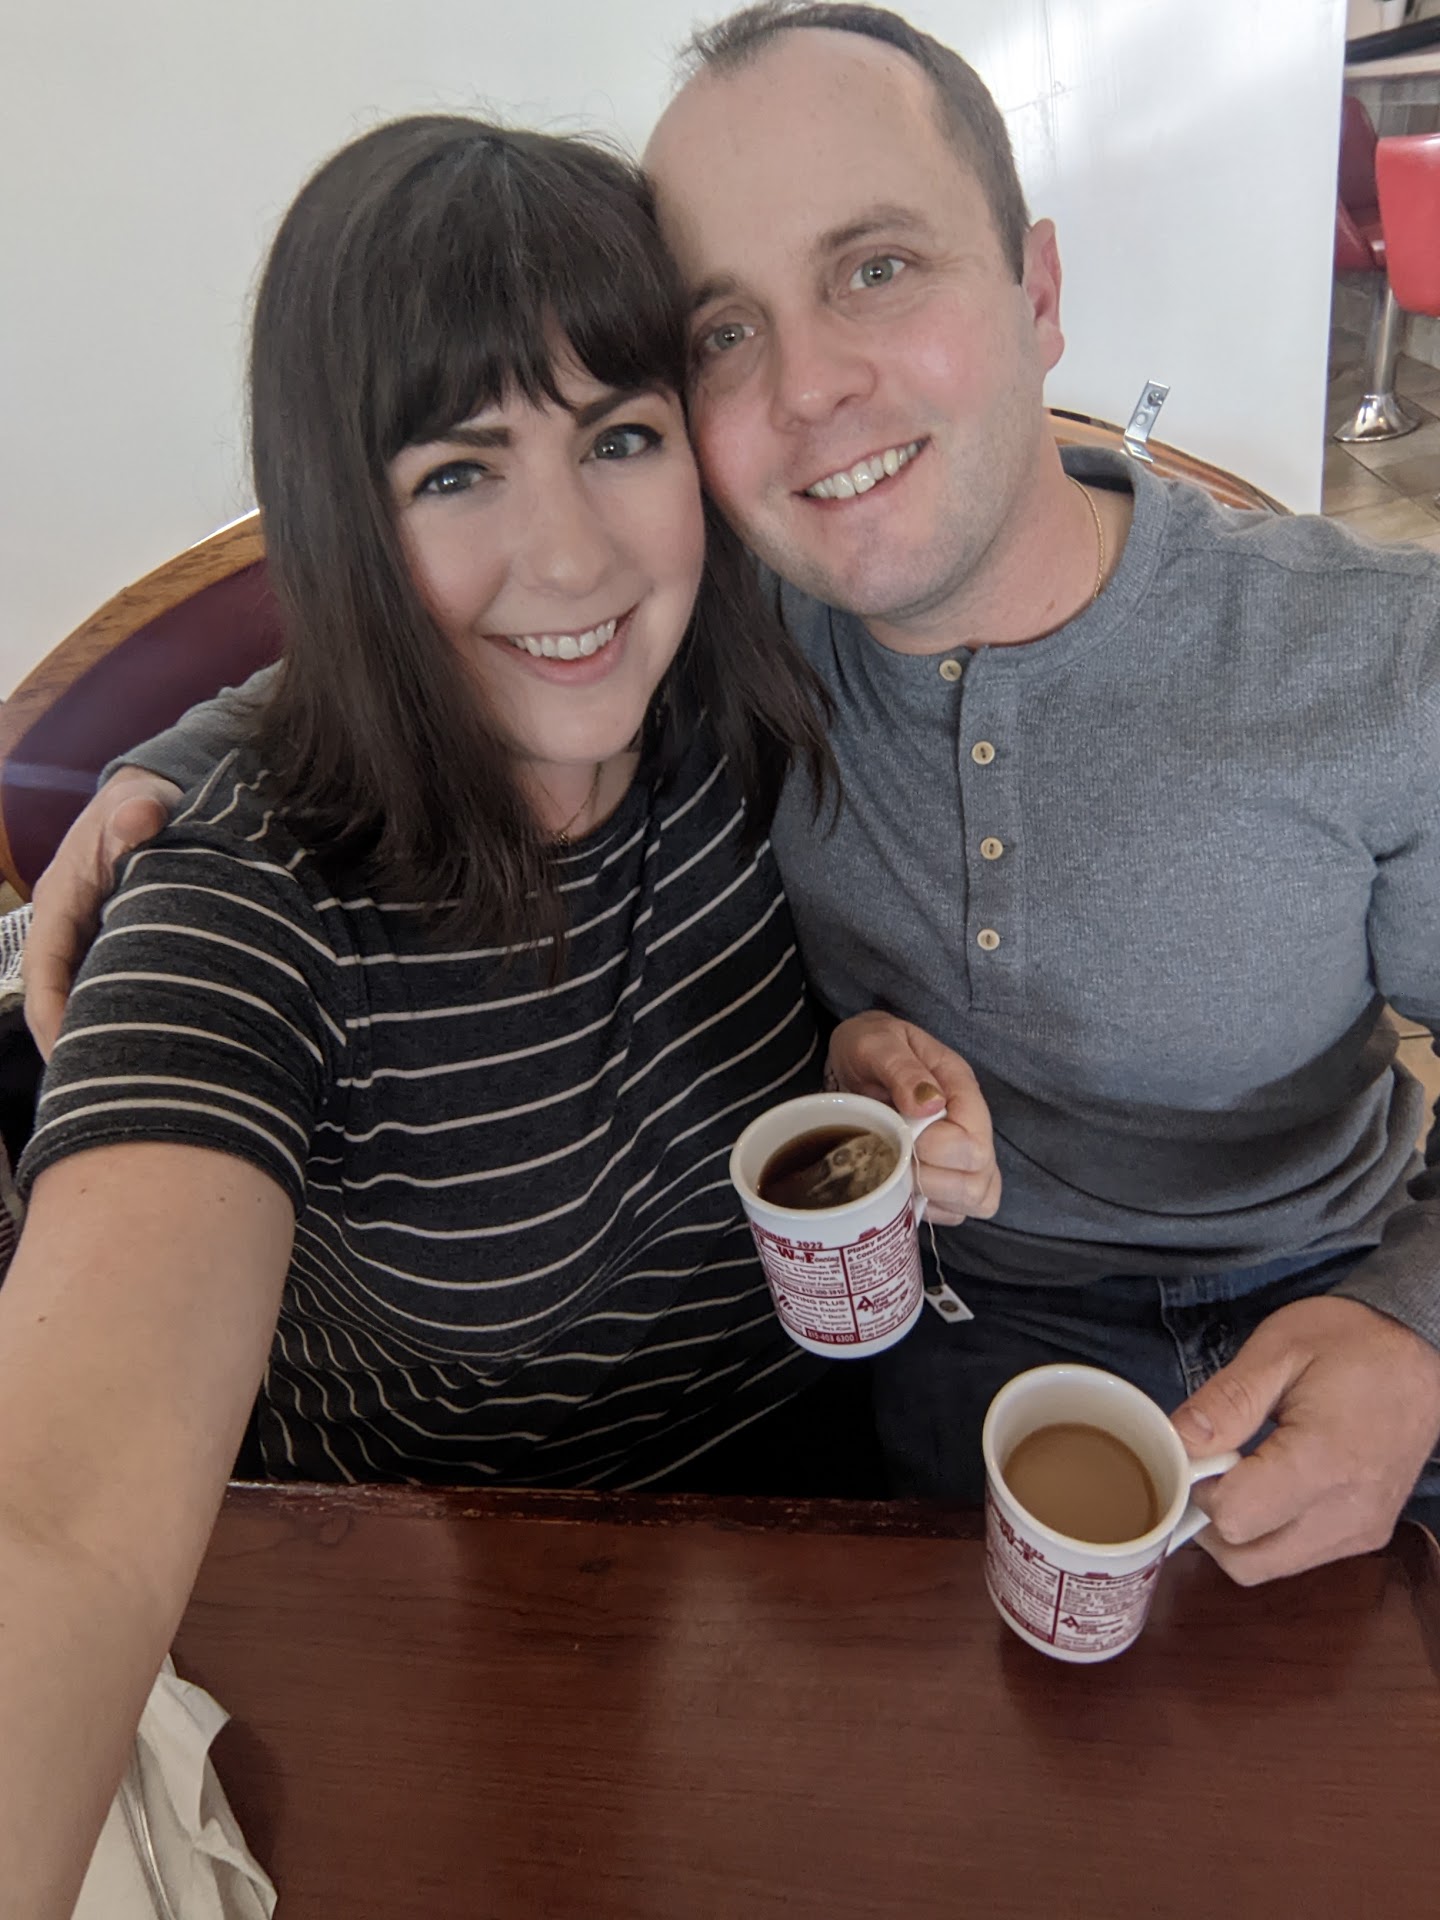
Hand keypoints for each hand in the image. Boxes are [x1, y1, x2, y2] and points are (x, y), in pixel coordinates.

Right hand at [24, 767, 180, 1057]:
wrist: (158, 793)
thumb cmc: (146, 799)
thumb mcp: (141, 799)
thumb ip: (138, 812)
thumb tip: (140, 818)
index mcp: (62, 896)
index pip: (46, 966)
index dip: (53, 1014)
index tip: (70, 1054)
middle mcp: (68, 923)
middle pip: (60, 994)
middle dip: (74, 1042)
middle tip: (100, 1091)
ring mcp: (90, 935)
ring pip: (83, 995)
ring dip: (96, 1035)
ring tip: (124, 1085)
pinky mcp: (114, 942)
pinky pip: (108, 987)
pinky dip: (120, 1016)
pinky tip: (147, 1051)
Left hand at [825, 1010, 1000, 1225]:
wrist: (857, 1054)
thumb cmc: (869, 1046)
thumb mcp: (878, 1044)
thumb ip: (903, 1070)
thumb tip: (929, 1105)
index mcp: (961, 1089)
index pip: (973, 1144)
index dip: (936, 1151)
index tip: (900, 1136)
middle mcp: (971, 1124)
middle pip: (981, 1179)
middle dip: (933, 1179)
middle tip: (896, 1160)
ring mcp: (962, 1153)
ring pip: (977, 1199)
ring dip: (935, 1197)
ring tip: (899, 1176)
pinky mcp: (947, 1174)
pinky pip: (956, 1211)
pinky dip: (930, 1208)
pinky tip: (902, 1189)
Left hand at [1171, 1295, 1439, 1583]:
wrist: (1419, 1350)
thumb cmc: (1351, 1341)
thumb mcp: (1278, 1350)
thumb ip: (1225, 1402)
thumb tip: (1177, 1442)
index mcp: (1323, 1462)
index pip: (1234, 1518)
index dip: (1199, 1488)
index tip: (1198, 1454)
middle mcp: (1348, 1512)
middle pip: (1247, 1562)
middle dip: (1210, 1523)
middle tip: (1210, 1469)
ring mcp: (1362, 1531)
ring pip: (1271, 1567)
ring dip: (1240, 1533)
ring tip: (1241, 1472)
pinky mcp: (1367, 1535)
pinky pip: (1300, 1557)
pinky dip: (1270, 1535)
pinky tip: (1268, 1485)